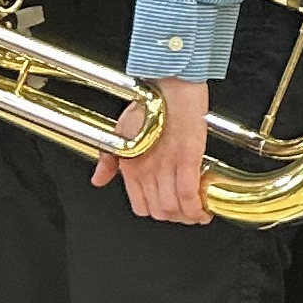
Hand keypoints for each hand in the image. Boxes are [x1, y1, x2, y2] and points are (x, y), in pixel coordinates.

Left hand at [92, 75, 214, 222]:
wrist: (170, 83)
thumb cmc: (150, 102)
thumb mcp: (120, 131)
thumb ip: (109, 160)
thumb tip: (98, 180)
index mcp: (131, 166)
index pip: (141, 206)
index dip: (156, 213)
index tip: (168, 210)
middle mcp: (147, 169)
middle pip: (160, 212)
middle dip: (175, 218)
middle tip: (186, 214)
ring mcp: (167, 165)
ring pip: (175, 208)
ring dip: (188, 216)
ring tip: (199, 213)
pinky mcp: (187, 157)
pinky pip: (189, 193)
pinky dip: (197, 207)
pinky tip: (205, 209)